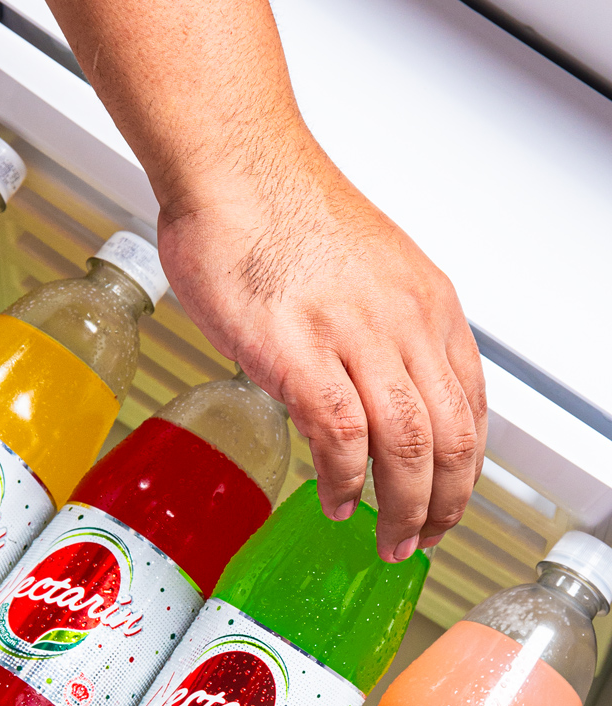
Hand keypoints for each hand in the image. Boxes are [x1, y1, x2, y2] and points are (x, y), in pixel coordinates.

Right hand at [156, 126, 485, 562]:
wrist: (234, 166)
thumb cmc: (278, 211)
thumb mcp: (362, 269)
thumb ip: (375, 328)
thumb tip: (362, 381)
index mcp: (426, 303)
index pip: (470, 405)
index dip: (465, 467)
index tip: (449, 498)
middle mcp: (405, 321)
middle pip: (450, 438)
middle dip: (444, 504)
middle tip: (423, 537)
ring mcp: (355, 337)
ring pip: (407, 447)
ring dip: (404, 507)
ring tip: (388, 539)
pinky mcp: (300, 353)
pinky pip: (341, 438)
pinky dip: (345, 481)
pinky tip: (336, 501)